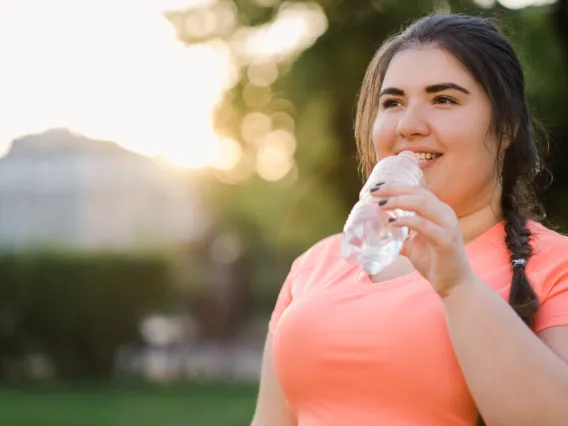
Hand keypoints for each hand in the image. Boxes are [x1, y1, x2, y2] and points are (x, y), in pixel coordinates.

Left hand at [370, 183, 474, 297]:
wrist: (455, 285)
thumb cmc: (435, 263)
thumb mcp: (413, 246)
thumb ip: (400, 236)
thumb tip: (379, 232)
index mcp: (438, 211)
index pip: (416, 191)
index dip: (395, 186)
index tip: (375, 188)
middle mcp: (445, 213)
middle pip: (417, 193)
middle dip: (393, 189)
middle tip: (373, 192)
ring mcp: (448, 225)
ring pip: (421, 203)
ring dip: (398, 201)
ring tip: (380, 204)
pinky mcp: (446, 240)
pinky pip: (423, 225)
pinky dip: (406, 221)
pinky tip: (392, 223)